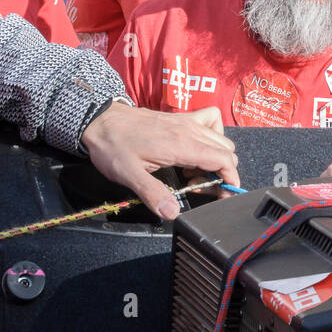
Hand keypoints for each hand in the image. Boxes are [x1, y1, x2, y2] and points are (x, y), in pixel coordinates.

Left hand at [80, 102, 238, 219]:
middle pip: (226, 151)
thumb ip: (153, 194)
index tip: (224, 194)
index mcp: (181, 144)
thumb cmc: (114, 146)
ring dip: (215, 158)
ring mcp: (187, 122)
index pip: (223, 160)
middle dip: (221, 172)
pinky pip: (210, 122)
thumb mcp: (129, 175)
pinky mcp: (181, 118)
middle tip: (197, 187)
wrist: (101, 120)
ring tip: (191, 172)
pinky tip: (194, 149)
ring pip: (220, 139)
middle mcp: (189, 130)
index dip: (229, 179)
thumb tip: (172, 213)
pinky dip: (211, 135)